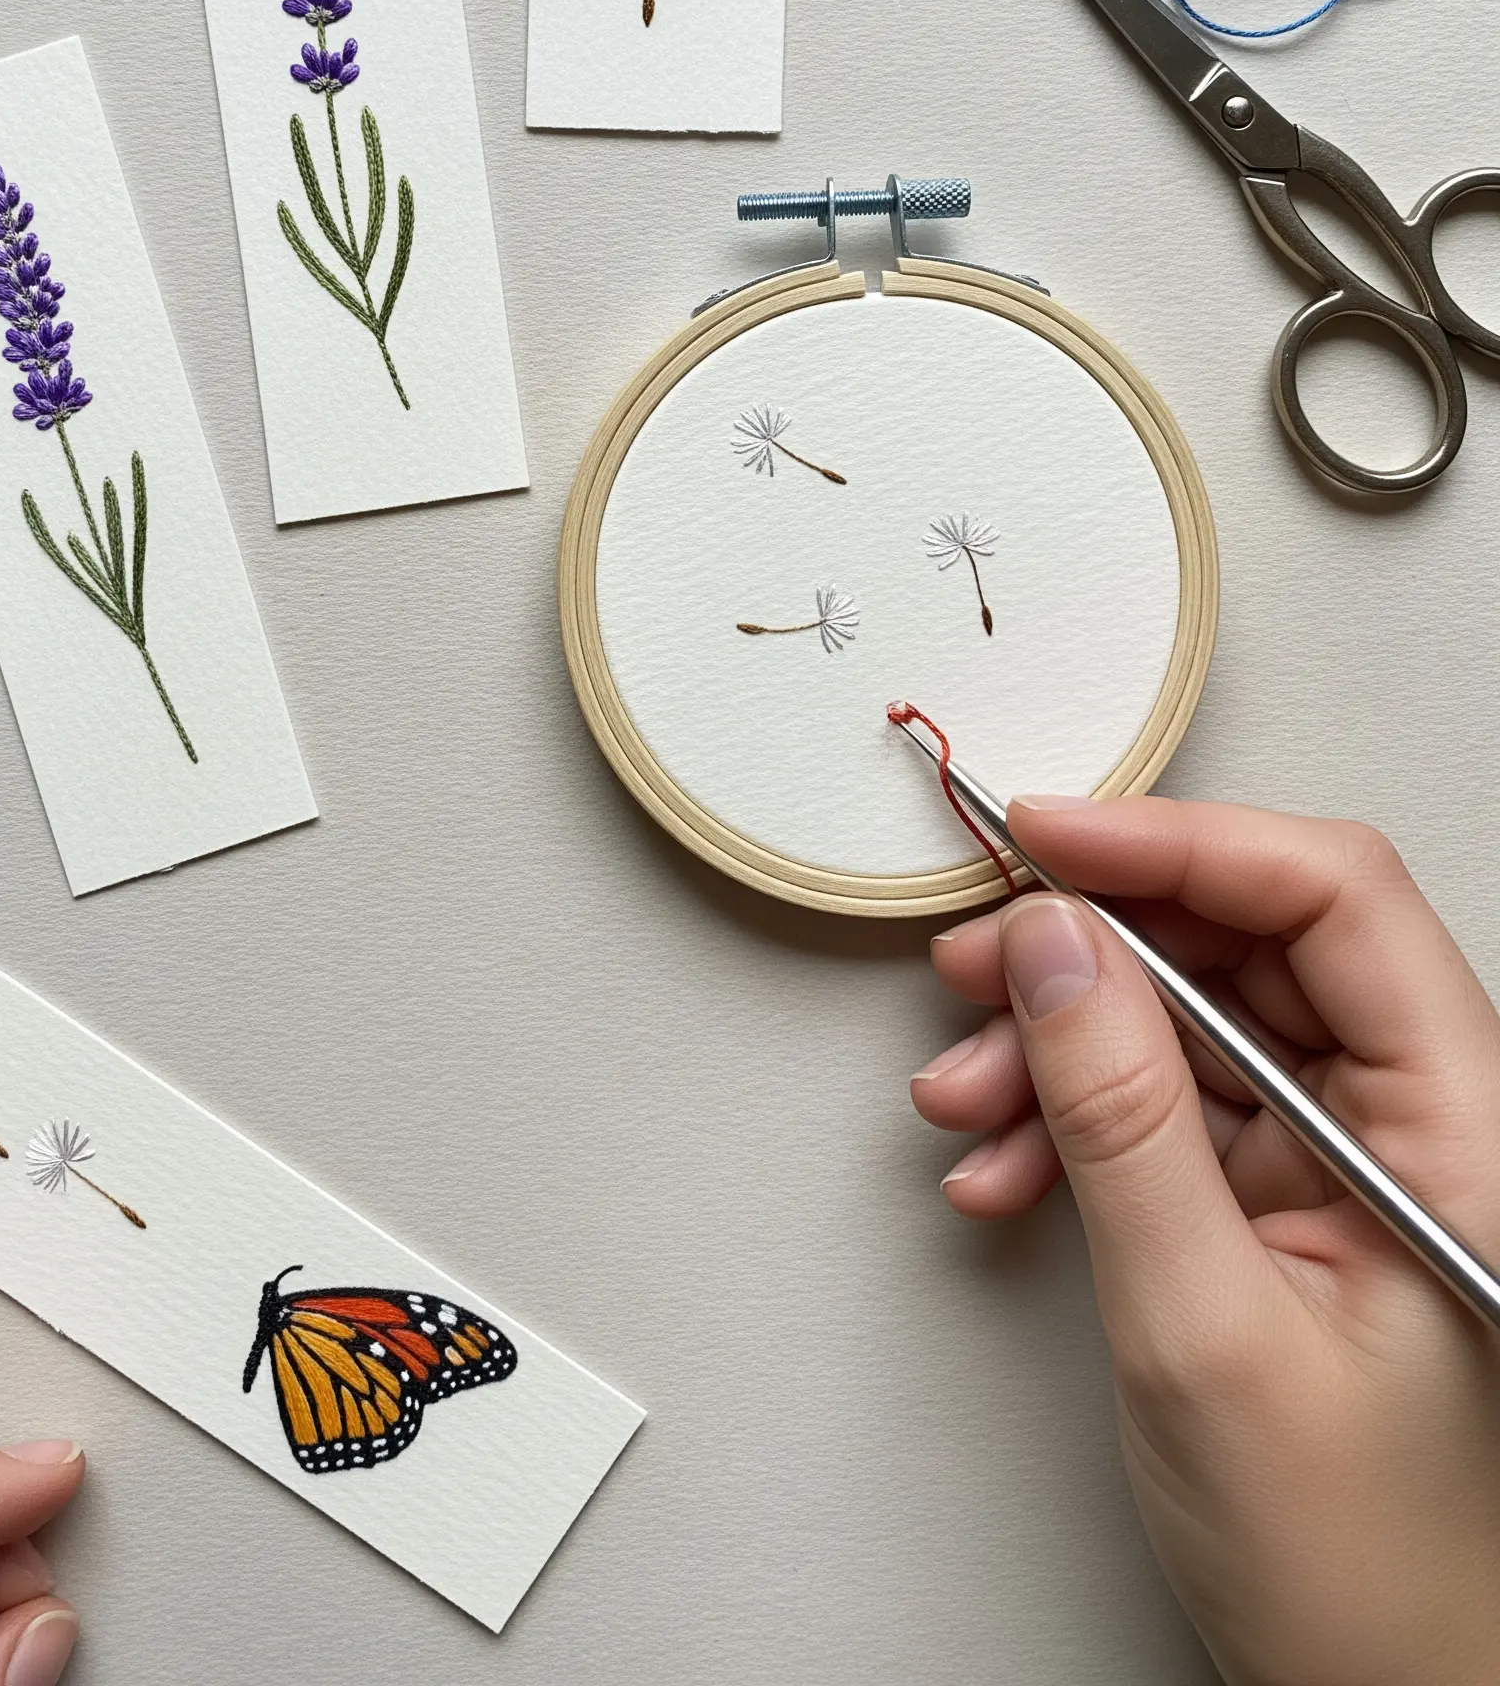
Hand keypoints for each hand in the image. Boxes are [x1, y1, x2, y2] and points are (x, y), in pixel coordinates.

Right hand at [913, 797, 1499, 1685]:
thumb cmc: (1363, 1574)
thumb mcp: (1206, 1331)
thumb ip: (1122, 1118)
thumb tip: (1052, 947)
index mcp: (1468, 1135)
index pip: (1333, 901)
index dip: (1180, 844)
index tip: (1046, 840)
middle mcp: (1425, 1121)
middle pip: (1253, 946)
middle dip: (1093, 949)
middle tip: (973, 965)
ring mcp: (1356, 1159)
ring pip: (1197, 1021)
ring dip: (1060, 1045)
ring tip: (965, 1098)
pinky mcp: (1295, 1201)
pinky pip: (1176, 1105)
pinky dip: (1075, 1122)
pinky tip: (1005, 1169)